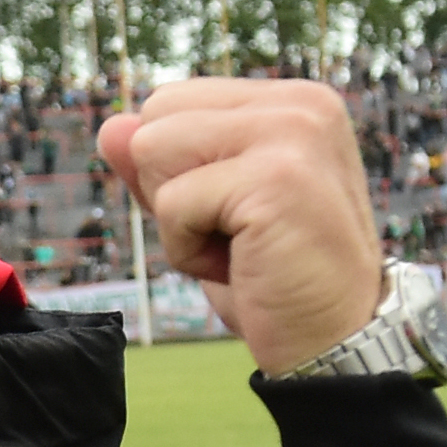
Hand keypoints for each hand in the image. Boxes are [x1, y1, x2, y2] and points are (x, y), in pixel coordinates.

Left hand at [97, 80, 389, 375]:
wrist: (336, 345)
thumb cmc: (273, 282)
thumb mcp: (207, 214)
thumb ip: (164, 166)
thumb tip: (110, 127)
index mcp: (291, 102)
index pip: (171, 102)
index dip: (176, 172)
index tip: (233, 215)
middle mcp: (299, 104)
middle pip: (155, 116)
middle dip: (170, 189)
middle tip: (235, 236)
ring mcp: (292, 133)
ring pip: (153, 150)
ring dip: (177, 220)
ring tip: (239, 248)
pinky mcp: (275, 177)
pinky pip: (171, 203)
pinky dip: (189, 252)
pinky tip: (244, 266)